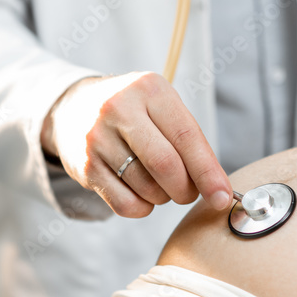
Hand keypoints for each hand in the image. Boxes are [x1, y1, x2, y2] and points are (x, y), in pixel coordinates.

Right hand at [41, 72, 232, 217]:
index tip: (223, 197)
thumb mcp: (160, 107)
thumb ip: (190, 141)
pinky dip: (142, 208)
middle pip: (166, 166)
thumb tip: (218, 189)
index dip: (209, 172)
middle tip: (188, 193)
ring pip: (147, 189)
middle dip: (186, 190)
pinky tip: (140, 193)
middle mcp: (119, 109)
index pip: (187, 137)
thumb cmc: (132, 112)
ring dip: (163, 197)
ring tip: (159, 184)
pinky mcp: (85, 166)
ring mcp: (98, 138)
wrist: (73, 108)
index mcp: (149, 89)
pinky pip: (125, 205)